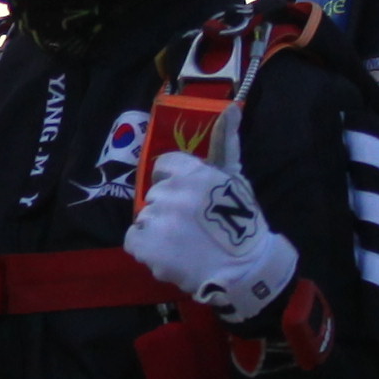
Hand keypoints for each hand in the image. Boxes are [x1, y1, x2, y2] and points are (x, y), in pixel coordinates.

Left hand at [122, 147, 301, 322]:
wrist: (245, 271)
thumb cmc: (244, 225)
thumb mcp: (236, 178)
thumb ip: (227, 142)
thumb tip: (231, 107)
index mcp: (193, 173)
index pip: (164, 166)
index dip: (173, 182)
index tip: (188, 200)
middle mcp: (171, 192)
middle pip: (156, 195)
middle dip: (169, 209)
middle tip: (192, 227)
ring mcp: (157, 219)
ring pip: (145, 217)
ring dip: (159, 230)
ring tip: (184, 244)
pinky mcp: (146, 244)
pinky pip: (133, 240)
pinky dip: (147, 249)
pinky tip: (169, 255)